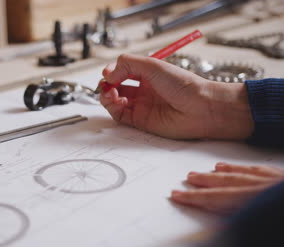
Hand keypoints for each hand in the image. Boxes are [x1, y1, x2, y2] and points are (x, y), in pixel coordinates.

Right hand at [100, 53, 253, 139]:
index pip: (122, 72)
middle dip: (106, 85)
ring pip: (114, 101)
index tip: (109, 72)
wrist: (200, 108)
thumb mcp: (153, 65)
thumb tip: (108, 74)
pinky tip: (119, 101)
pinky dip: (113, 108)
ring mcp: (141, 106)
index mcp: (148, 75)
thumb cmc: (184, 86)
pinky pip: (120, 115)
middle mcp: (143, 90)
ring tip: (111, 93)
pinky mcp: (140, 121)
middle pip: (116, 87)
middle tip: (106, 84)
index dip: (112, 72)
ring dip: (107, 96)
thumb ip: (128, 64)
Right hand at [170, 162, 283, 213]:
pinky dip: (251, 169)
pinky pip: (264, 170)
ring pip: (245, 173)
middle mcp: (264, 188)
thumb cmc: (279, 214)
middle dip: (206, 181)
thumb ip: (232, 219)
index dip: (195, 198)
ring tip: (212, 169)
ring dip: (226, 172)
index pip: (218, 198)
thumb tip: (213, 224)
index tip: (177, 195)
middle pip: (228, 182)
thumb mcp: (259, 224)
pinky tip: (247, 167)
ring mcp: (277, 182)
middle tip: (189, 178)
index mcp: (256, 199)